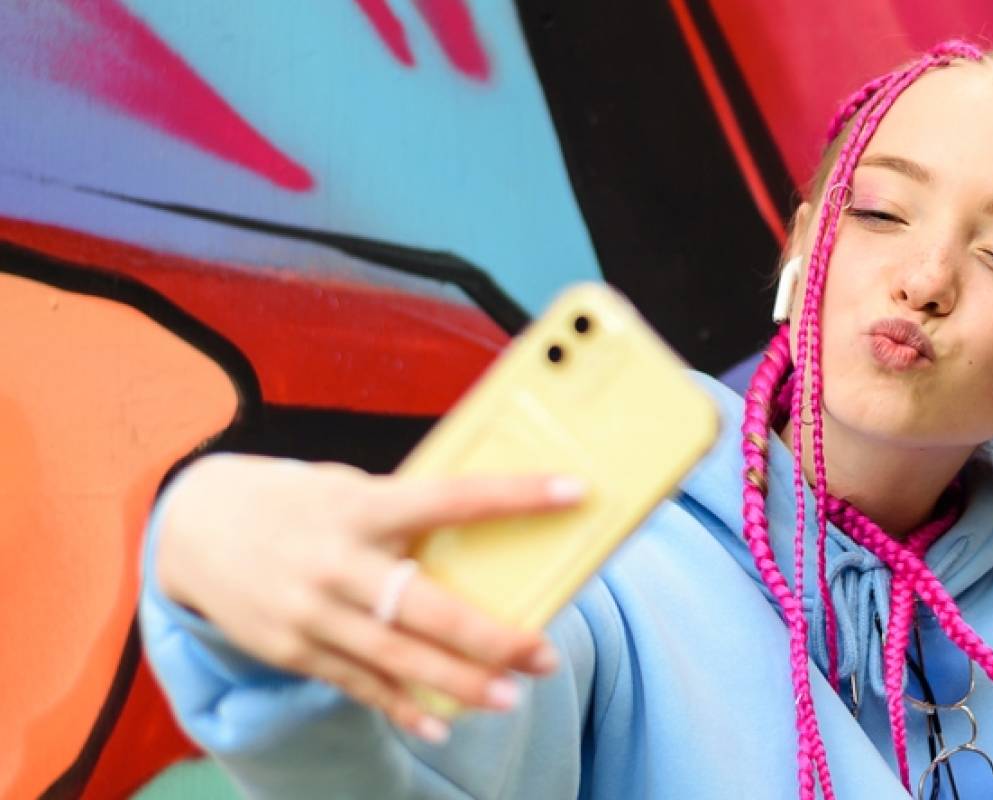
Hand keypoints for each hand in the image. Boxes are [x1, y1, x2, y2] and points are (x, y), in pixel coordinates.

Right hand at [154, 453, 585, 740]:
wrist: (192, 527)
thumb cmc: (295, 501)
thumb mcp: (348, 489)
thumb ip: (404, 514)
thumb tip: (484, 536)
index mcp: (362, 506)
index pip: (452, 499)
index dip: (516, 497)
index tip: (575, 492)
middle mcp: (336, 562)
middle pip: (426, 608)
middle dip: (491, 637)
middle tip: (545, 655)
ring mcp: (311, 613)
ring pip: (396, 658)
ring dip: (458, 684)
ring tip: (511, 697)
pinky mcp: (292, 650)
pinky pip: (357, 685)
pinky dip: (399, 706)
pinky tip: (440, 725)